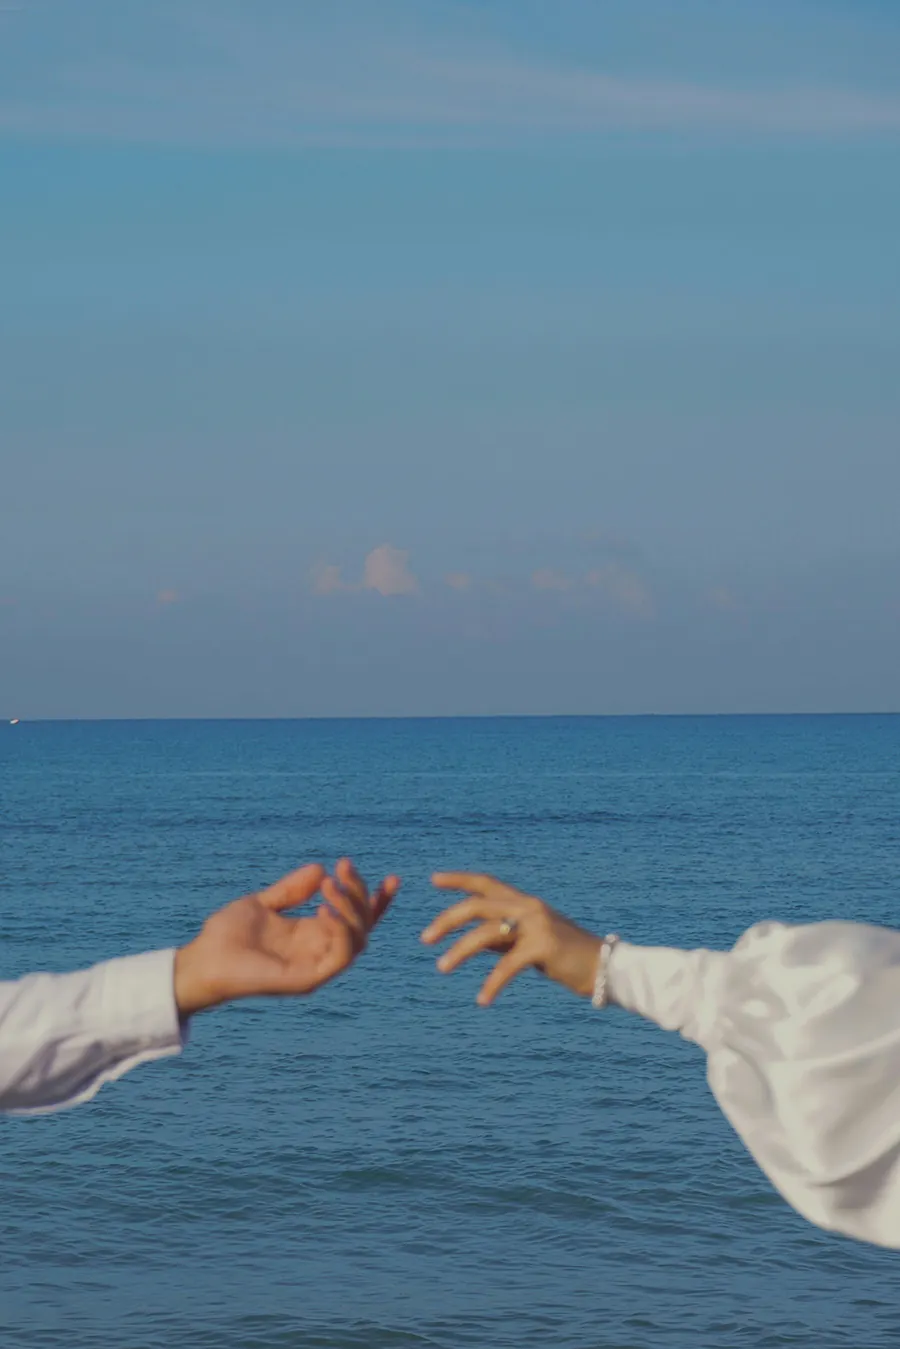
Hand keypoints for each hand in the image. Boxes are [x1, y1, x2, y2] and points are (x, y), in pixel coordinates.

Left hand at [174, 859, 398, 1015]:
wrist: (201, 959)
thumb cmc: (225, 935)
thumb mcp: (263, 903)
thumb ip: (292, 890)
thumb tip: (321, 869)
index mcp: (313, 935)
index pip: (357, 920)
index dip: (377, 902)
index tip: (392, 879)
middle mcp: (319, 952)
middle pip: (363, 926)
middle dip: (362, 894)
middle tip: (344, 866)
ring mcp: (316, 969)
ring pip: (358, 941)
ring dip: (352, 910)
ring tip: (332, 885)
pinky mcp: (307, 980)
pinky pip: (340, 957)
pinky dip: (341, 932)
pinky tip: (325, 909)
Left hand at [422, 872, 601, 1005]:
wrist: (605, 968)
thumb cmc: (565, 956)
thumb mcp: (530, 941)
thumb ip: (503, 936)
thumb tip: (472, 940)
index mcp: (524, 902)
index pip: (486, 883)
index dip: (459, 879)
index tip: (433, 879)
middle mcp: (529, 907)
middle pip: (477, 905)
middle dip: (447, 920)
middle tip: (424, 939)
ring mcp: (537, 924)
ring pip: (486, 933)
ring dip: (460, 951)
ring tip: (441, 968)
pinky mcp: (544, 947)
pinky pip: (508, 965)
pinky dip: (492, 983)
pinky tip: (482, 1000)